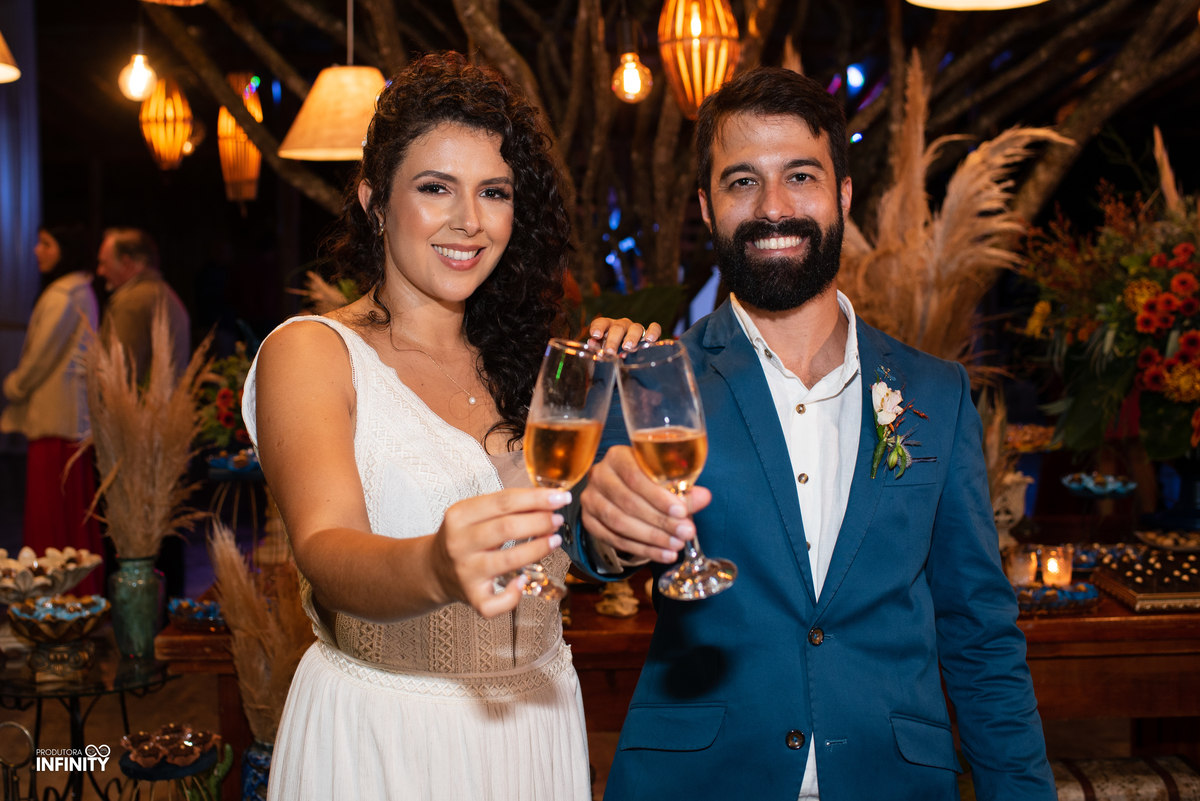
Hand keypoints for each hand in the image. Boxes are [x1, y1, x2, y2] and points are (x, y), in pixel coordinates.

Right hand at [431, 488, 571, 618]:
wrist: (435, 569)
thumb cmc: (464, 538)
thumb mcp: (474, 514)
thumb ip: (506, 507)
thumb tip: (548, 502)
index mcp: (459, 515)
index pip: (503, 501)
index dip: (536, 498)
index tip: (561, 496)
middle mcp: (459, 543)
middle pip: (507, 528)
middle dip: (540, 521)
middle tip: (558, 519)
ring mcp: (465, 572)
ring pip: (508, 561)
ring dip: (538, 549)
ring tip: (555, 540)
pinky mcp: (472, 597)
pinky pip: (496, 603)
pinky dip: (513, 595)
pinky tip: (523, 581)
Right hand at [581, 446, 711, 562]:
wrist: (622, 488)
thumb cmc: (648, 479)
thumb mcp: (666, 478)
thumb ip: (683, 488)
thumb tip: (705, 497)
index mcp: (618, 456)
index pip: (636, 476)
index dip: (659, 496)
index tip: (682, 512)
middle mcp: (599, 475)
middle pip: (628, 502)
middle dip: (660, 521)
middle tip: (685, 533)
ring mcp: (590, 499)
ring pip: (619, 523)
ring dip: (652, 538)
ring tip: (676, 546)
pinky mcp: (589, 521)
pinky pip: (614, 539)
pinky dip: (642, 550)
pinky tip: (663, 554)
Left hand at [587, 316, 662, 355]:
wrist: (631, 362)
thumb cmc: (615, 356)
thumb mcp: (604, 353)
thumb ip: (597, 348)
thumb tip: (591, 343)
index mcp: (608, 328)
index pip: (601, 322)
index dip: (598, 327)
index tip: (595, 335)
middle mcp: (622, 326)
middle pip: (618, 328)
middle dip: (613, 340)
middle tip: (610, 351)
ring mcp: (637, 329)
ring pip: (635, 328)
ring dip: (631, 338)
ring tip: (628, 347)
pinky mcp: (651, 333)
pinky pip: (654, 328)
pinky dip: (653, 332)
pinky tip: (650, 340)